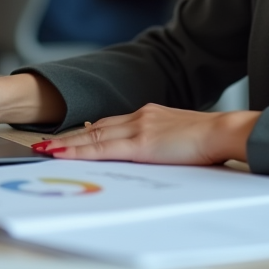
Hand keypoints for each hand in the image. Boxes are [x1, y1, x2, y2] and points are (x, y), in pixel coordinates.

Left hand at [32, 104, 259, 164]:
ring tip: (45, 149)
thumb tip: (156, 152)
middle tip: (48, 142)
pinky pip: (101, 148)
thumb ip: (164, 141)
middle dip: (71, 136)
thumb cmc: (210, 139)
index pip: (112, 123)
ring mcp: (138, 128)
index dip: (90, 130)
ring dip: (67, 143)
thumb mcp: (182, 136)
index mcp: (150, 115)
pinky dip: (78, 151)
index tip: (74, 135)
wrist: (223, 132)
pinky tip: (62, 153)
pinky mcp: (140, 143)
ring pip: (93, 136)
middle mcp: (140, 116)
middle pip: (97, 127)